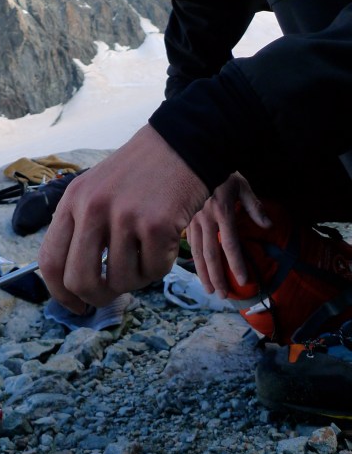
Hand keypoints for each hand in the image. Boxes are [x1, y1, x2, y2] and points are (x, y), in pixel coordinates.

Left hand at [38, 124, 209, 311]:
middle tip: (112, 295)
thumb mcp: (96, 189)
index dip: (59, 293)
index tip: (75, 306)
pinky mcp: (156, 225)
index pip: (50, 261)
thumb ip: (82, 228)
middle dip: (96, 297)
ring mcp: (124, 216)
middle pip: (80, 280)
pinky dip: (161, 266)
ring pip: (122, 281)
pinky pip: (154, 271)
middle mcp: (92, 209)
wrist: (181, 143)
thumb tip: (76, 284)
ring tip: (146, 253)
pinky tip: (165, 242)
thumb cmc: (140, 172)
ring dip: (137, 279)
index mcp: (72, 201)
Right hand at [186, 172, 271, 295]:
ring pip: (197, 252)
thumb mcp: (242, 185)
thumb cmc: (223, 172)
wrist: (195, 159)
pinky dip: (193, 260)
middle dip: (217, 277)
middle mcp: (205, 219)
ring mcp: (192, 220)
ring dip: (203, 273)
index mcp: (222, 211)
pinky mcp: (185, 220)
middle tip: (222, 294)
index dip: (236, 264)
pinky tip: (197, 272)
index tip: (244, 280)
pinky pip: (189, 244)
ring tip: (209, 289)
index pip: (229, 244)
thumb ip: (254, 207)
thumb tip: (268, 226)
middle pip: (211, 254)